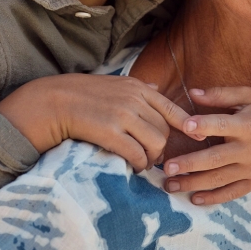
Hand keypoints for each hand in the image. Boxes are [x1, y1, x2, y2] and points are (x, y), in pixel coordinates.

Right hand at [0, 74, 194, 171]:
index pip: (172, 108)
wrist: (54, 101)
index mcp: (137, 87)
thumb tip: (156, 87)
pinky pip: (137, 154)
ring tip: (141, 162)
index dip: (187, 125)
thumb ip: (137, 88)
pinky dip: (138, 164)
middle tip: (152, 157)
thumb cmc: (84, 94)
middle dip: (162, 148)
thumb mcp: (114, 83)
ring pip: (156, 144)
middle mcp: (134, 100)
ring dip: (151, 158)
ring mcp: (123, 115)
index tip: (196, 138)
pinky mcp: (110, 132)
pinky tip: (131, 166)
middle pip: (165, 130)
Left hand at [163, 67, 250, 204]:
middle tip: (166, 168)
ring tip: (170, 185)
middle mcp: (250, 149)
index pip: (222, 125)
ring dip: (194, 184)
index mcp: (247, 125)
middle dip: (190, 164)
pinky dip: (214, 198)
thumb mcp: (249, 95)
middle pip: (216, 158)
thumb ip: (220, 95)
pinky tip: (194, 199)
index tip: (184, 126)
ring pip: (220, 179)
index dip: (203, 125)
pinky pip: (233, 192)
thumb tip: (192, 92)